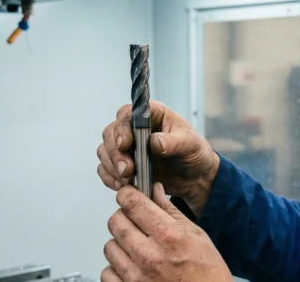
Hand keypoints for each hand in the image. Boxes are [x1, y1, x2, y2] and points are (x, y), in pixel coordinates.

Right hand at [97, 100, 219, 215]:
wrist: (195, 176)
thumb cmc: (194, 153)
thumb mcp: (191, 144)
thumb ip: (173, 142)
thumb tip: (154, 141)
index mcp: (152, 115)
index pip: (128, 114)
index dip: (122, 128)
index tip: (125, 145)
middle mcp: (135, 127)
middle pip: (111, 133)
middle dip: (115, 153)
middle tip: (127, 170)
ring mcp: (128, 146)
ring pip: (105, 150)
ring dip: (112, 166)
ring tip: (127, 180)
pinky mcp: (123, 163)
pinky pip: (105, 168)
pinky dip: (110, 177)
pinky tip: (121, 185)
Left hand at [102, 183, 232, 281]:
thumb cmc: (207, 272)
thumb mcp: (197, 235)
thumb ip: (171, 211)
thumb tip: (156, 191)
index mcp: (168, 236)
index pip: (132, 204)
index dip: (127, 195)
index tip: (128, 196)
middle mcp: (150, 255)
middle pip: (115, 222)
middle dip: (123, 216)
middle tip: (135, 221)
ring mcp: (137, 276)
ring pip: (109, 246)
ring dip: (120, 243)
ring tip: (137, 247)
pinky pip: (107, 272)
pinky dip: (116, 268)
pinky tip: (132, 266)